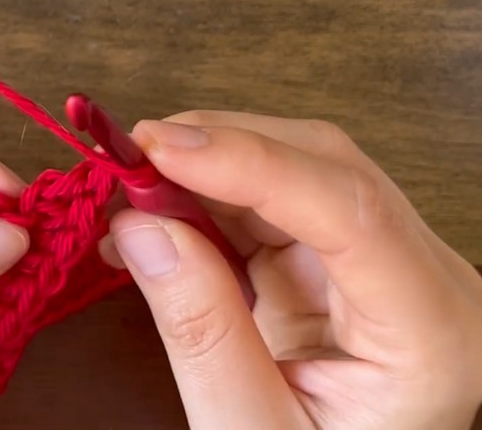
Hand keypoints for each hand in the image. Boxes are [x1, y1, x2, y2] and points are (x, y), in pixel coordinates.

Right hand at [104, 111, 481, 428]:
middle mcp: (417, 276)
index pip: (352, 209)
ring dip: (197, 170)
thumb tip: (139, 228)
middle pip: (322, 168)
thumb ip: (201, 332)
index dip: (250, 162)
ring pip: (287, 168)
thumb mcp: (248, 429)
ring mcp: (375, 261)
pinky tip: (148, 216)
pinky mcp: (330, 260)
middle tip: (121, 164)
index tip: (157, 148)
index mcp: (429, 329)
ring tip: (122, 195)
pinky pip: (261, 202)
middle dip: (214, 152)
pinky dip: (197, 199)